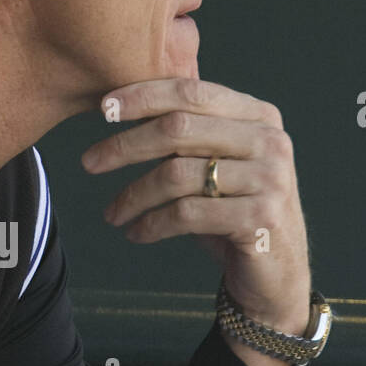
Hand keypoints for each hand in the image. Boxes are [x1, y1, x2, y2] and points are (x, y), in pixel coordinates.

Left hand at [81, 77, 312, 336]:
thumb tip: (115, 106)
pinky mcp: (260, 218)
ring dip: (133, 195)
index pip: (191, 92)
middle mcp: (270, 140)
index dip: (143, 96)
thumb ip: (185, 135)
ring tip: (111, 214)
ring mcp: (270, 179)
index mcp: (259, 115)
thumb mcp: (214, 165)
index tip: (102, 107)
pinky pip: (186, 214)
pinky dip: (152, 224)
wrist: (277, 273)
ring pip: (176, 174)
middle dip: (125, 145)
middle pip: (178, 128)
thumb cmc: (233, 212)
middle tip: (88, 162)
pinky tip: (136, 233)